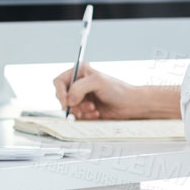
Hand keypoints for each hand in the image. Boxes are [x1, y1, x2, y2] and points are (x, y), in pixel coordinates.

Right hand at [52, 63, 170, 119]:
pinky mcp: (85, 109)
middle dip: (73, 104)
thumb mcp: (97, 81)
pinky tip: (96, 113)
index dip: (60, 92)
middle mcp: (78, 84)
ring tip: (93, 109)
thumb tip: (68, 100)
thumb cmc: (118, 90)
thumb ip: (79, 87)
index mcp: (79, 72)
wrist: (131, 105)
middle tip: (84, 106)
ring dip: (81, 111)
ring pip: (69, 108)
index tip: (67, 102)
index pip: (59, 82)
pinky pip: (77, 116)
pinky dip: (85, 116)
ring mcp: (81, 98)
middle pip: (62, 97)